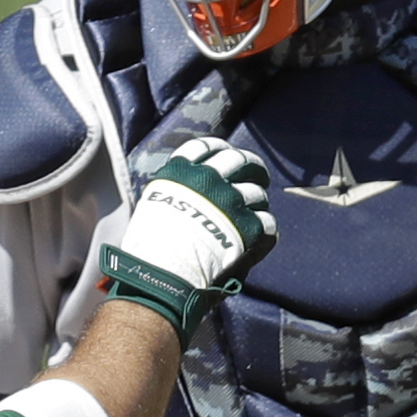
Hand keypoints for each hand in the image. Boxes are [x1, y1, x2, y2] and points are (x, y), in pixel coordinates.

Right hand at [98, 141, 278, 346]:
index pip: (205, 147)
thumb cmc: (150, 245)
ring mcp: (230, 201)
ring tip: (257, 208)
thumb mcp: (154, 203)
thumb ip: (175, 190)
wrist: (162, 269)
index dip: (220, 149)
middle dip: (251, 166)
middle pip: (238, 160)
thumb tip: (188, 187)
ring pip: (256, 191)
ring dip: (258, 199)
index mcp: (182, 172)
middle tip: (257, 173)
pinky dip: (264, 226)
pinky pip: (265, 220)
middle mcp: (208, 180)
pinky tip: (260, 232)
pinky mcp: (246, 226)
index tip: (227, 153)